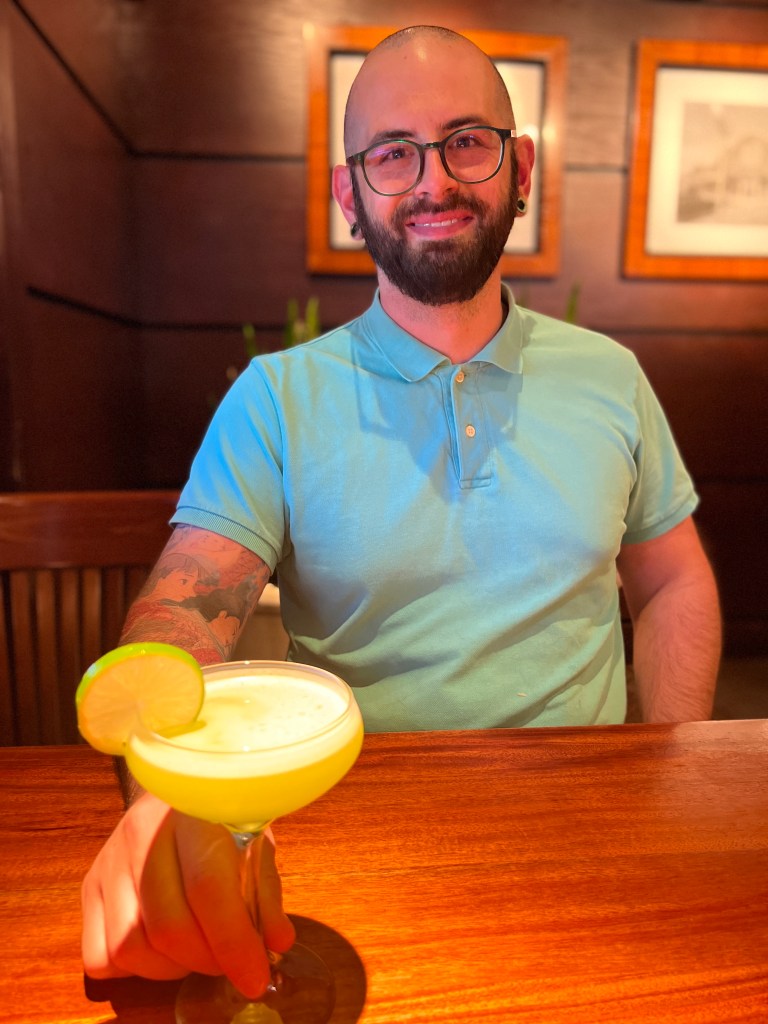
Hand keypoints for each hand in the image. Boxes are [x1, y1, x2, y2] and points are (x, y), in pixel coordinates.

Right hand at [81, 792, 295, 997]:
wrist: (173, 793)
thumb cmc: (220, 820)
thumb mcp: (255, 842)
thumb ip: (265, 894)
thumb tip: (276, 944)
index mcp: (192, 813)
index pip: (208, 887)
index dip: (233, 942)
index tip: (255, 977)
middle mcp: (142, 833)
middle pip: (168, 925)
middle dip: (207, 961)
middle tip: (230, 963)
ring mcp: (109, 861)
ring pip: (129, 945)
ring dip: (171, 969)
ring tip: (197, 953)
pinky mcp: (88, 885)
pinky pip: (98, 955)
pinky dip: (132, 968)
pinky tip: (160, 950)